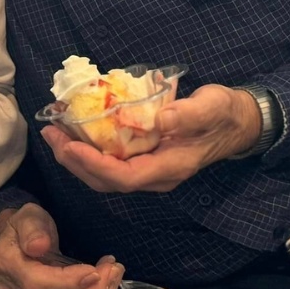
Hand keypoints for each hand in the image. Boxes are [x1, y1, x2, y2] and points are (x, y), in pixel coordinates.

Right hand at [0, 203, 122, 288]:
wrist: (20, 240)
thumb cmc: (28, 224)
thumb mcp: (29, 215)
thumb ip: (32, 228)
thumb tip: (39, 246)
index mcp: (6, 264)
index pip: (36, 284)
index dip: (67, 282)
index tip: (95, 270)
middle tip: (114, 269)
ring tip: (114, 275)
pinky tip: (105, 287)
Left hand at [41, 83, 261, 192]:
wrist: (237, 121)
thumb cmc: (224, 114)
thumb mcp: (212, 107)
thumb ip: (189, 115)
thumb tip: (161, 119)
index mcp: (171, 167)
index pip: (126, 177)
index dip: (95, 165)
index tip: (71, 147)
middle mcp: (157, 175)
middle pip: (108, 181)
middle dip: (75, 162)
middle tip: (51, 137)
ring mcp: (150, 168)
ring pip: (106, 175)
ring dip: (77, 158)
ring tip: (54, 136)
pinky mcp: (145, 157)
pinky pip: (111, 162)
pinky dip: (89, 151)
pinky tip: (75, 133)